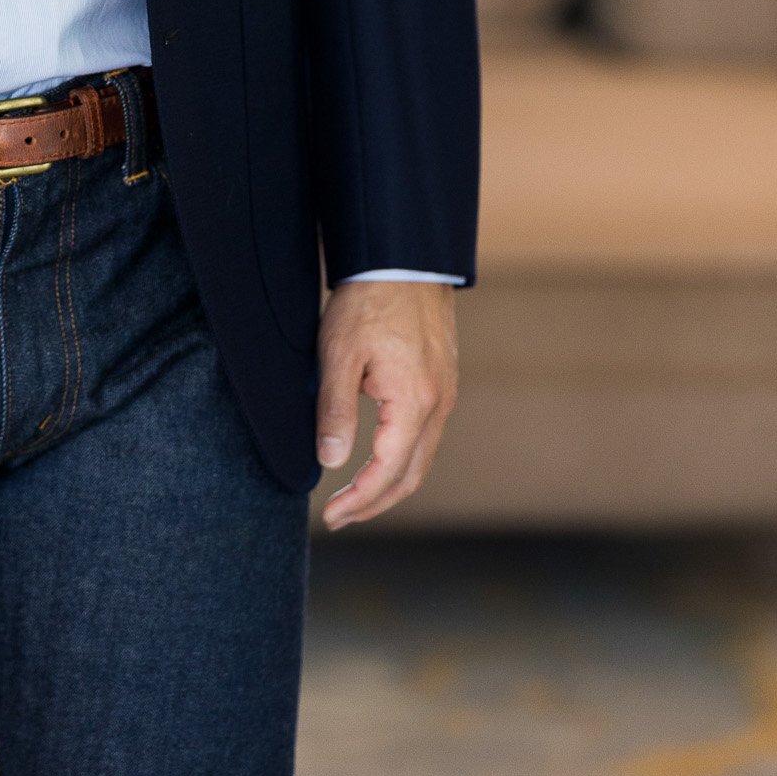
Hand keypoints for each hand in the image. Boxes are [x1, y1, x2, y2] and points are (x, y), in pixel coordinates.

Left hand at [315, 279, 457, 528]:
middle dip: (376, 503)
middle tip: (341, 516)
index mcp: (414, 403)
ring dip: (391, 483)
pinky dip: (403, 457)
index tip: (331, 517)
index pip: (388, 473)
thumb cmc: (367, 300)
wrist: (402, 257)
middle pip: (412, 476)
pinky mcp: (442, 379)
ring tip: (355, 495)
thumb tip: (332, 462)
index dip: (359, 501)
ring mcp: (445, 392)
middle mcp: (438, 404)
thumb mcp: (338, 353)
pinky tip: (379, 456)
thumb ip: (335, 411)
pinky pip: (427, 433)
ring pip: (423, 457)